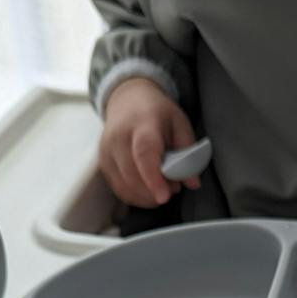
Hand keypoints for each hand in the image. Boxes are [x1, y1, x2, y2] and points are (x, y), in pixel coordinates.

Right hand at [98, 78, 200, 206]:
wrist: (128, 100)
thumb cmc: (157, 114)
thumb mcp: (180, 124)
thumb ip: (188, 153)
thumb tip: (193, 183)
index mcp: (142, 123)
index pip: (144, 153)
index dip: (153, 178)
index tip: (164, 196)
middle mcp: (118, 137)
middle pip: (133, 176)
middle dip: (155, 191)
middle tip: (174, 187)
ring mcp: (107, 152)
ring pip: (125, 188)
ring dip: (147, 197)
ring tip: (163, 186)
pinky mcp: (103, 164)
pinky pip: (120, 190)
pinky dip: (137, 197)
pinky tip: (149, 190)